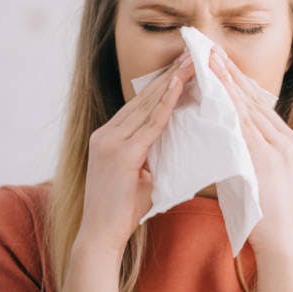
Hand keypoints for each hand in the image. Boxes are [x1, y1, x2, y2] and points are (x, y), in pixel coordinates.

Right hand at [76, 49, 195, 256]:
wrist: (100, 237)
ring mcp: (110, 141)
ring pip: (147, 105)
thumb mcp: (139, 175)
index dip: (162, 84)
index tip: (182, 66)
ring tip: (191, 62)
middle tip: (191, 54)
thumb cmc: (122, 211)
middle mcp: (106, 133)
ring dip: (172, 81)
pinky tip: (179, 86)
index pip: (140, 104)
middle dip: (170, 74)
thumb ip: (152, 153)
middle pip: (143, 97)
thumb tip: (178, 140)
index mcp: (109, 136)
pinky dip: (166, 103)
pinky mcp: (119, 153)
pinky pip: (149, 124)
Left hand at [209, 46, 292, 255]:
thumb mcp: (260, 175)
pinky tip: (216, 92)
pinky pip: (245, 127)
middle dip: (231, 74)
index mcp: (288, 141)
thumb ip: (247, 152)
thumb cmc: (264, 214)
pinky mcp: (269, 159)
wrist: (281, 242)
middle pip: (254, 100)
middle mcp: (287, 140)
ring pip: (248, 109)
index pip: (259, 105)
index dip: (239, 82)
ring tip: (210, 62)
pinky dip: (229, 107)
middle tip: (212, 50)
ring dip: (227, 83)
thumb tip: (222, 134)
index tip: (222, 62)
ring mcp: (280, 149)